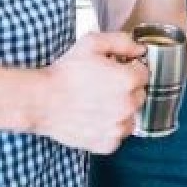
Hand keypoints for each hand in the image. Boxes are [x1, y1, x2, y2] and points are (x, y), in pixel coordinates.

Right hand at [34, 31, 148, 153]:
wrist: (41, 101)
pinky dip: (110, 128)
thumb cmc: (65, 72)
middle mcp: (128, 106)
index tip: (116, 70)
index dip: (130, 69)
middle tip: (104, 86)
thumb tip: (140, 49)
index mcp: (128, 80)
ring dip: (121, 110)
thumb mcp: (92, 43)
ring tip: (98, 103)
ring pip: (131, 116)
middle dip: (127, 89)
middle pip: (139, 95)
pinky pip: (118, 134)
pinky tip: (94, 117)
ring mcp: (118, 127)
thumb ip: (122, 42)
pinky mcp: (108, 144)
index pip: (144, 73)